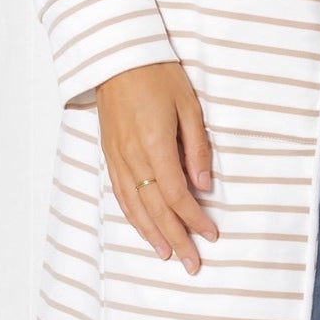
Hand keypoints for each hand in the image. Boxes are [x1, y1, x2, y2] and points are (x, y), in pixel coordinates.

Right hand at [96, 61, 217, 273]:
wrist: (117, 56)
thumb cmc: (157, 74)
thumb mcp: (189, 106)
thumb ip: (197, 148)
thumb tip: (205, 185)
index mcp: (154, 144)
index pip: (177, 195)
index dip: (194, 218)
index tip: (211, 234)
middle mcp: (132, 157)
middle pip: (155, 209)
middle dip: (176, 239)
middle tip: (192, 264)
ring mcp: (117, 158)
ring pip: (134, 206)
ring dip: (152, 234)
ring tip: (168, 255)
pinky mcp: (109, 154)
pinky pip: (119, 193)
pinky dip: (132, 216)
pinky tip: (142, 228)